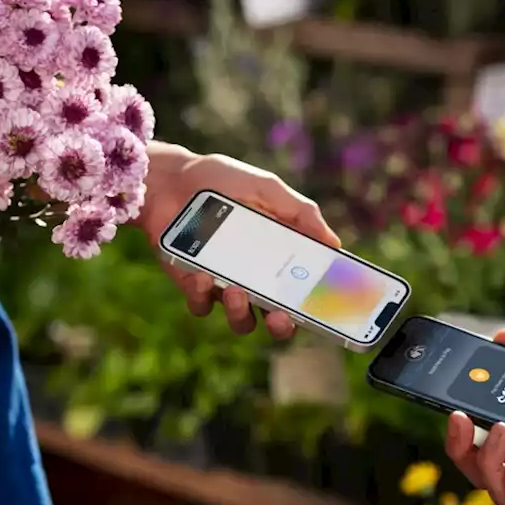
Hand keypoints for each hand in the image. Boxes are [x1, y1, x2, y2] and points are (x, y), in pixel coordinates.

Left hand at [137, 144, 338, 338]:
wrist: (170, 179)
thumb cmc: (222, 180)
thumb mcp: (267, 188)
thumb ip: (301, 212)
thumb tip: (334, 243)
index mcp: (279, 257)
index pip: (304, 291)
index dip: (316, 306)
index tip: (324, 309)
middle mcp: (255, 277)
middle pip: (277, 318)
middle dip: (281, 325)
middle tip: (279, 316)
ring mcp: (224, 284)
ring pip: (242, 320)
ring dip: (241, 313)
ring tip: (235, 291)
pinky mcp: (193, 285)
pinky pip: (202, 305)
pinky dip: (203, 295)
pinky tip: (200, 274)